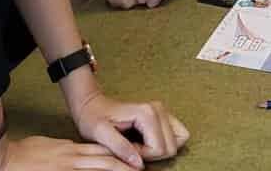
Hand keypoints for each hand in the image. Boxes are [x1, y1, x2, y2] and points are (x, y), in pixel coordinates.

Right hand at [0, 135, 125, 170]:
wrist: (4, 159)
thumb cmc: (24, 153)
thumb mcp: (50, 145)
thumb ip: (66, 148)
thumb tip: (77, 148)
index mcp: (70, 150)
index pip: (99, 151)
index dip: (118, 153)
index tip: (132, 158)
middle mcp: (72, 159)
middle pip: (103, 161)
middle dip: (123, 165)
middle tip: (141, 168)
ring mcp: (67, 169)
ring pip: (97, 169)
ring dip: (114, 170)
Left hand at [72, 93, 190, 167]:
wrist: (92, 105)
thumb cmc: (94, 118)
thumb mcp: (101, 134)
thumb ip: (121, 148)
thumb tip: (139, 164)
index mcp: (147, 113)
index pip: (159, 148)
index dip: (143, 156)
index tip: (127, 150)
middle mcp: (159, 109)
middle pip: (171, 146)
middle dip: (152, 154)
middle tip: (132, 149)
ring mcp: (162, 110)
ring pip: (179, 140)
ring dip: (160, 149)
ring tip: (140, 147)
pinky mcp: (162, 114)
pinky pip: (177, 134)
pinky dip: (165, 144)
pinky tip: (146, 143)